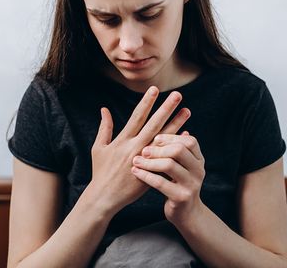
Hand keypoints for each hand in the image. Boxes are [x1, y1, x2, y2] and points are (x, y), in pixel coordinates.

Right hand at [89, 87, 190, 214]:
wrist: (105, 198)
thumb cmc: (101, 172)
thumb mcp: (99, 148)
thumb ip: (104, 128)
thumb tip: (104, 109)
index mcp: (122, 141)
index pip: (137, 117)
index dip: (146, 102)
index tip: (155, 89)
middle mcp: (135, 148)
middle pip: (154, 124)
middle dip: (166, 109)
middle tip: (178, 95)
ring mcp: (145, 160)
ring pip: (164, 138)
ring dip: (176, 124)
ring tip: (187, 111)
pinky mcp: (152, 171)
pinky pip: (168, 155)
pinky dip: (176, 145)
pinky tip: (187, 135)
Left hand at [130, 131, 205, 224]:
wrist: (186, 214)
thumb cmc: (178, 185)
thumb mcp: (182, 167)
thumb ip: (179, 150)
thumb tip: (178, 127)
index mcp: (199, 160)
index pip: (189, 141)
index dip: (171, 137)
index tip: (155, 138)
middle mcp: (198, 170)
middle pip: (179, 150)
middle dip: (159, 148)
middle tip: (143, 150)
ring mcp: (192, 184)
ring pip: (169, 165)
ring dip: (150, 162)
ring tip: (136, 161)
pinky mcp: (181, 197)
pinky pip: (161, 183)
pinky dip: (146, 175)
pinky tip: (135, 172)